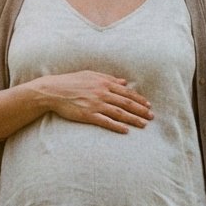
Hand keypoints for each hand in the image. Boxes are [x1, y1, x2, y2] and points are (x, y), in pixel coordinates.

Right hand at [37, 71, 151, 133]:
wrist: (53, 91)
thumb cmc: (71, 81)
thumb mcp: (91, 75)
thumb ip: (109, 78)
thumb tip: (124, 81)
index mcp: (104, 82)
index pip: (126, 92)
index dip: (139, 99)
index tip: (148, 105)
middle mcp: (102, 93)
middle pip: (126, 102)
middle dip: (141, 110)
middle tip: (151, 117)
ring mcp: (95, 104)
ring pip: (119, 113)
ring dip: (133, 119)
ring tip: (144, 125)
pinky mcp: (88, 115)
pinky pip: (105, 121)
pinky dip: (116, 126)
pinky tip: (125, 130)